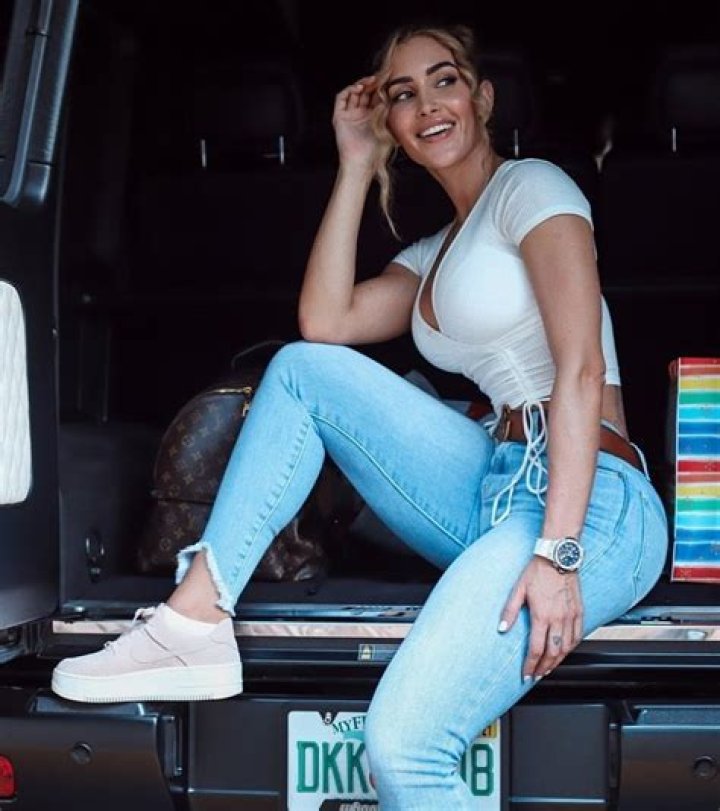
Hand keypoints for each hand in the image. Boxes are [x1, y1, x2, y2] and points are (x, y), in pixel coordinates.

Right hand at [332, 76, 381, 169]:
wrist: (362, 163)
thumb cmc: (376, 152)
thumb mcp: (388, 128)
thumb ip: (389, 113)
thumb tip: (390, 96)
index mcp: (373, 117)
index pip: (376, 97)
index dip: (381, 87)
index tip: (389, 79)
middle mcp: (361, 114)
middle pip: (365, 92)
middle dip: (372, 83)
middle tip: (380, 77)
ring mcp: (350, 115)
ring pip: (353, 93)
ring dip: (361, 84)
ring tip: (370, 81)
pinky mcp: (340, 117)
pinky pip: (341, 98)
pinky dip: (348, 90)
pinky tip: (358, 88)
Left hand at [498, 556, 583, 680]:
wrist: (558, 556)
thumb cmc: (537, 571)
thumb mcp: (518, 589)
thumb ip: (510, 611)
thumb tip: (501, 628)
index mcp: (542, 615)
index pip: (535, 648)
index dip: (530, 665)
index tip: (526, 675)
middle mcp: (558, 618)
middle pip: (553, 652)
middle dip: (544, 668)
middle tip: (537, 676)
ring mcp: (571, 615)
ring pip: (567, 647)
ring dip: (558, 661)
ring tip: (549, 668)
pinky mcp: (580, 611)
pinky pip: (578, 636)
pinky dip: (572, 648)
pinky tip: (565, 651)